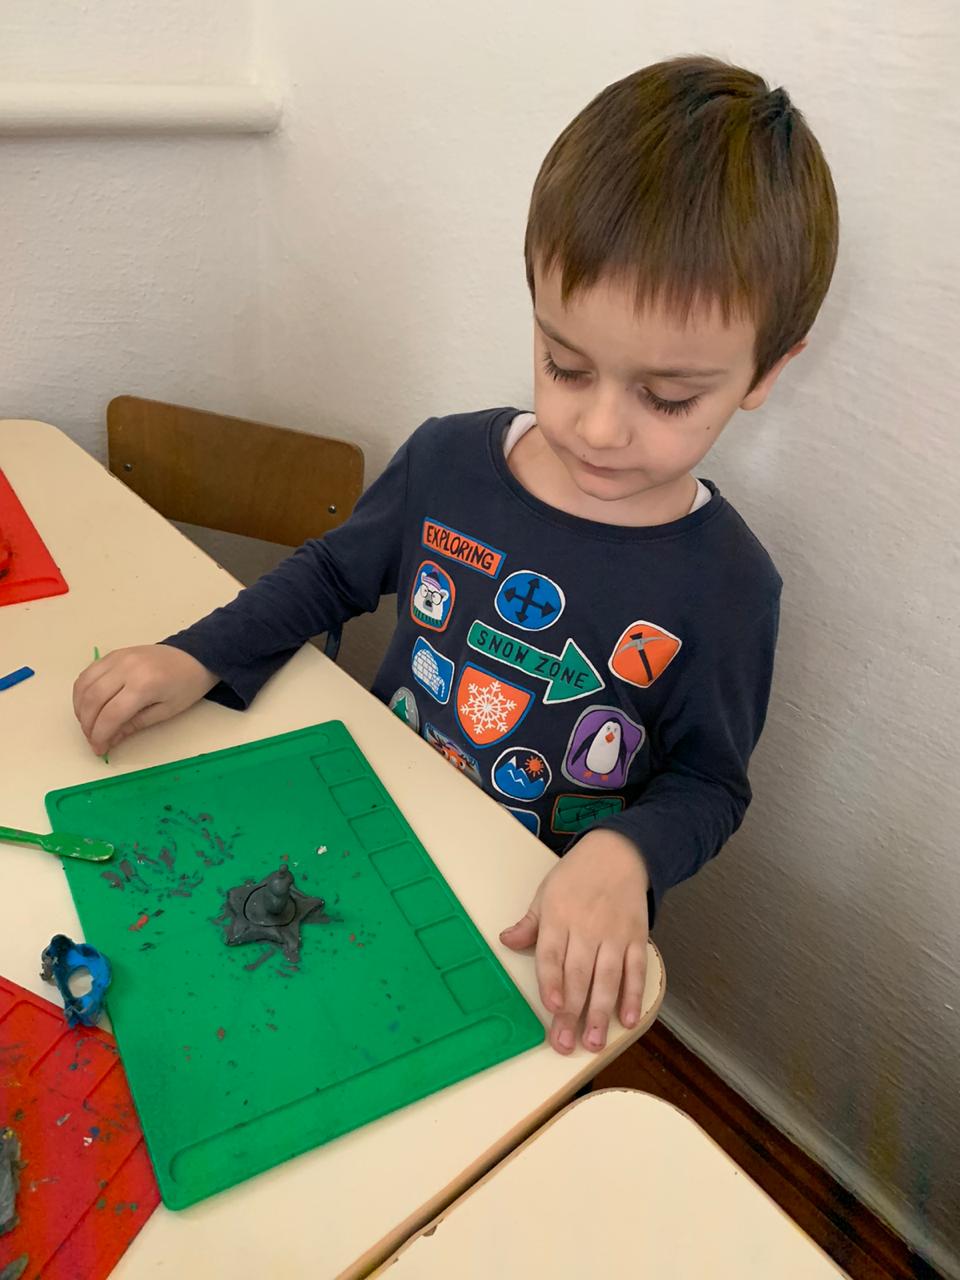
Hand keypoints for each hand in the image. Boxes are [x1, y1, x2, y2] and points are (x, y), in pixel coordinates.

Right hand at [73, 645, 217, 755]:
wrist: (195, 656)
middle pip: (93, 700)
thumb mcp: (166, 711)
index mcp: (144, 684)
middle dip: (88, 725)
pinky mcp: (113, 654)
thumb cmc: (186, 686)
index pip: (111, 714)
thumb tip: (109, 740)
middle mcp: (126, 668)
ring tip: (89, 725)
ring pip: (84, 685)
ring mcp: (117, 658)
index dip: (100, 735)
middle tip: (92, 739)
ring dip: (80, 708)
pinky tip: (87, 705)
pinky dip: (82, 691)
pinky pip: (88, 673)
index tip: (99, 749)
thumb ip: (135, 725)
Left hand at [500, 829, 648, 1054]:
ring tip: (594, 1042)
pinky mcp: (637, 937)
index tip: (552, 1009)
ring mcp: (614, 934)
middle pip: (579, 974)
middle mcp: (587, 927)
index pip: (552, 956)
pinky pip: (636, 969)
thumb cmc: (576, 876)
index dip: (552, 983)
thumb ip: (529, 924)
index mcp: (559, 917)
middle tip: (566, 1043)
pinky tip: (628, 1019)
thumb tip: (506, 941)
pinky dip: (633, 995)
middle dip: (572, 1013)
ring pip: (607, 978)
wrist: (618, 852)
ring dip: (600, 1012)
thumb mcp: (546, 893)